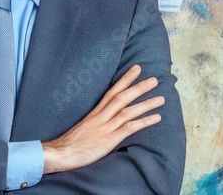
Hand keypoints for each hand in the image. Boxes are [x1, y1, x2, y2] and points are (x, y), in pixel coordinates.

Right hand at [41, 64, 164, 173]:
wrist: (61, 153)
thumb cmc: (71, 143)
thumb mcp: (84, 128)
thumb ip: (96, 123)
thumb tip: (107, 121)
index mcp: (94, 113)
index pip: (111, 91)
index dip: (124, 79)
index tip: (136, 69)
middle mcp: (101, 116)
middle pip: (121, 97)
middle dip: (138, 87)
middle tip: (154, 79)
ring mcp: (105, 127)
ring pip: (128, 110)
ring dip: (146, 103)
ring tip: (161, 98)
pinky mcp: (109, 140)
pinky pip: (128, 128)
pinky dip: (143, 122)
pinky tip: (156, 118)